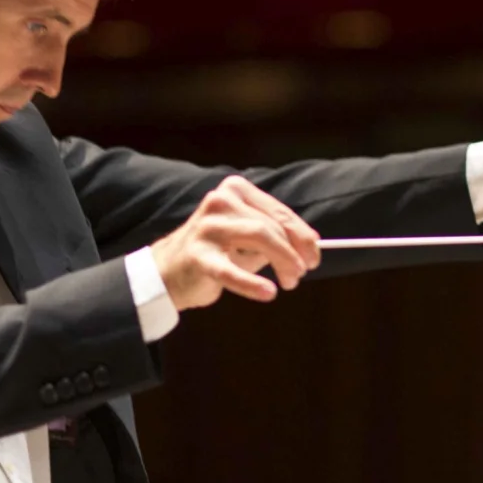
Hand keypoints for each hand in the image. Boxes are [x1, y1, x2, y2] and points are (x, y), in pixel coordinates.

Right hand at [150, 176, 321, 309]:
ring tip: (289, 283)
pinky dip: (252, 283)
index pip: (279, 212)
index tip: (315, 257)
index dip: (302, 236)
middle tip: (301, 274)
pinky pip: (230, 270)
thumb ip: (277, 235)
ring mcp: (207, 226)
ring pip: (259, 238)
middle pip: (271, 226)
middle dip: (294, 252)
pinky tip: (268, 292)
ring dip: (282, 263)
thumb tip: (312, 243)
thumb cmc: (216, 251)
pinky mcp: (197, 255)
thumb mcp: (248, 237)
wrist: (168, 272)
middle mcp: (220, 201)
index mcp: (235, 191)